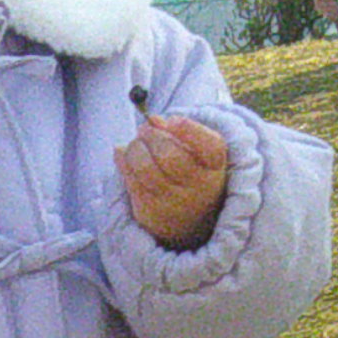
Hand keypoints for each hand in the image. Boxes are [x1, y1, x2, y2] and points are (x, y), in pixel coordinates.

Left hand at [118, 111, 233, 249]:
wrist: (189, 217)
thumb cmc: (191, 169)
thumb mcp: (194, 148)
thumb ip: (177, 131)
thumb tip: (152, 121)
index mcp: (214, 165)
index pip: (209, 146)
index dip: (188, 130)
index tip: (172, 120)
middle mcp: (198, 187)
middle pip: (169, 156)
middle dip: (152, 136)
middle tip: (144, 129)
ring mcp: (173, 203)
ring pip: (145, 169)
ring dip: (134, 149)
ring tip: (135, 143)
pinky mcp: (150, 211)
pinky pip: (131, 181)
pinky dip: (123, 161)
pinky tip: (124, 153)